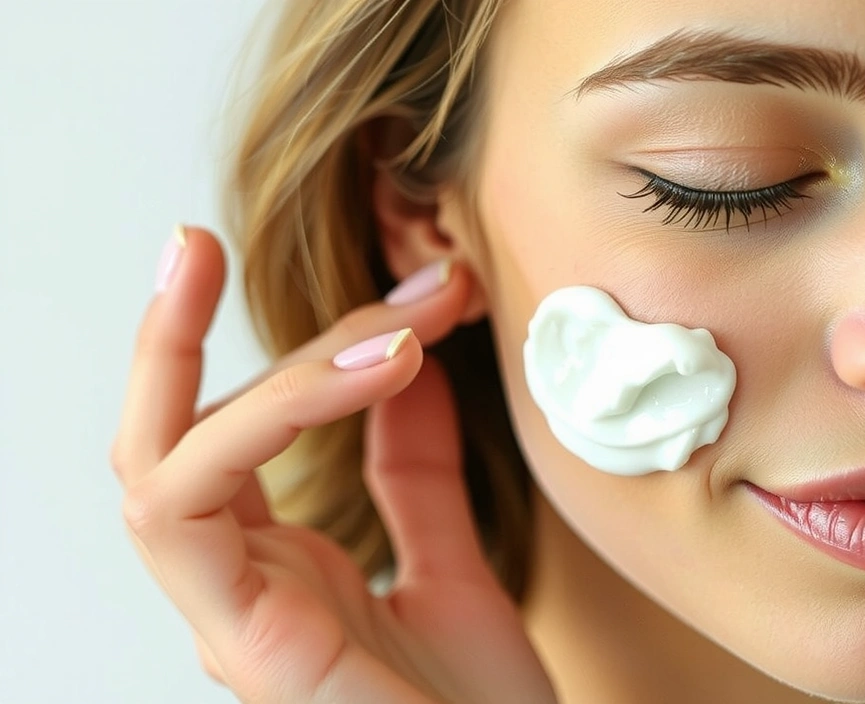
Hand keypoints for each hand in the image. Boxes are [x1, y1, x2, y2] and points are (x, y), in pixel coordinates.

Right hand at [111, 227, 557, 703]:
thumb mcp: (451, 560)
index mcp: (275, 569)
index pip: (223, 441)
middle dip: (166, 336)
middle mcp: (236, 590)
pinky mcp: (246, 648)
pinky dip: (269, 421)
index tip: (368, 283)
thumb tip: (409, 363)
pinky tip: (378, 370)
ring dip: (264, 371)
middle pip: (161, 442)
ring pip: (166, 466)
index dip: (264, 351)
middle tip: (196, 239)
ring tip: (387, 325)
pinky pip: (191, 515)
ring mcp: (230, 622)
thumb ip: (418, 469)